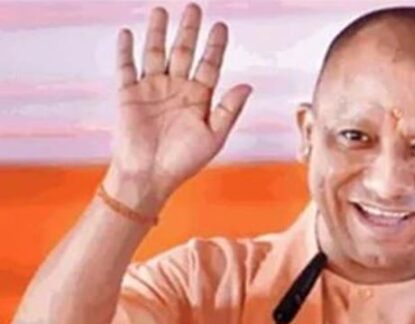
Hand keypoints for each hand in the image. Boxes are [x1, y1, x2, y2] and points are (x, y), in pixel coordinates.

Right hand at [105, 3, 251, 211]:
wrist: (150, 176)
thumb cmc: (184, 161)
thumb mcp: (214, 136)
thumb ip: (229, 109)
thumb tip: (248, 85)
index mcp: (199, 98)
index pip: (209, 65)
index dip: (215, 46)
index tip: (221, 25)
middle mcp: (176, 89)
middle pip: (184, 52)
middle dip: (189, 30)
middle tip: (195, 7)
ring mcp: (152, 89)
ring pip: (156, 53)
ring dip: (159, 32)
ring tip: (162, 10)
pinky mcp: (129, 95)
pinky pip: (126, 68)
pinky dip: (126, 51)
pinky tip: (129, 33)